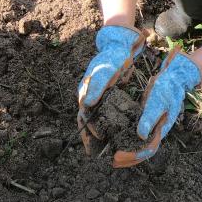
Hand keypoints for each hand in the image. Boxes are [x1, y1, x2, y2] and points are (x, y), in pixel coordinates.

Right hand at [78, 25, 146, 153]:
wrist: (118, 47)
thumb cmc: (111, 58)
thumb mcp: (105, 72)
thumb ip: (97, 87)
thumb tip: (86, 105)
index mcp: (86, 92)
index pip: (84, 116)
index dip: (89, 130)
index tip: (98, 140)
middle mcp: (88, 97)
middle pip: (86, 122)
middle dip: (89, 138)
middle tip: (94, 154)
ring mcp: (96, 98)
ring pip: (94, 120)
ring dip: (95, 134)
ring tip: (100, 150)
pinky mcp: (104, 97)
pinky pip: (103, 115)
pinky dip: (105, 126)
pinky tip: (111, 135)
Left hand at [114, 49, 200, 166]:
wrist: (173, 79)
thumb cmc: (166, 89)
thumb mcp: (157, 102)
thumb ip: (150, 118)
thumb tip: (141, 136)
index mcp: (161, 129)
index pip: (147, 149)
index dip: (132, 155)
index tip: (117, 156)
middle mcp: (156, 131)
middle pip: (143, 152)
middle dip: (128, 159)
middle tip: (113, 162)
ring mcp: (152, 127)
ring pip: (140, 146)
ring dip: (128, 153)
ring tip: (114, 158)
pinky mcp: (146, 121)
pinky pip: (137, 136)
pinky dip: (127, 141)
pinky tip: (117, 142)